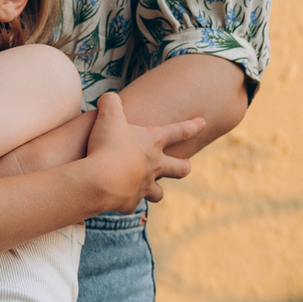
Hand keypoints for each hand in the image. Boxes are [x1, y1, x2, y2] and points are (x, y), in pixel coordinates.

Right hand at [83, 91, 204, 210]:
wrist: (99, 180)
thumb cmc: (107, 145)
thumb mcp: (108, 116)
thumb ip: (111, 102)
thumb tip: (109, 97)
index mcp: (153, 143)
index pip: (179, 131)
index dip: (192, 126)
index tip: (203, 123)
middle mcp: (155, 166)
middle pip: (180, 169)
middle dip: (184, 167)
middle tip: (185, 165)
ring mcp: (144, 187)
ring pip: (159, 193)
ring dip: (156, 191)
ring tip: (149, 189)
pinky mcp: (129, 203)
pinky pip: (130, 204)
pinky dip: (124, 201)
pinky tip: (116, 197)